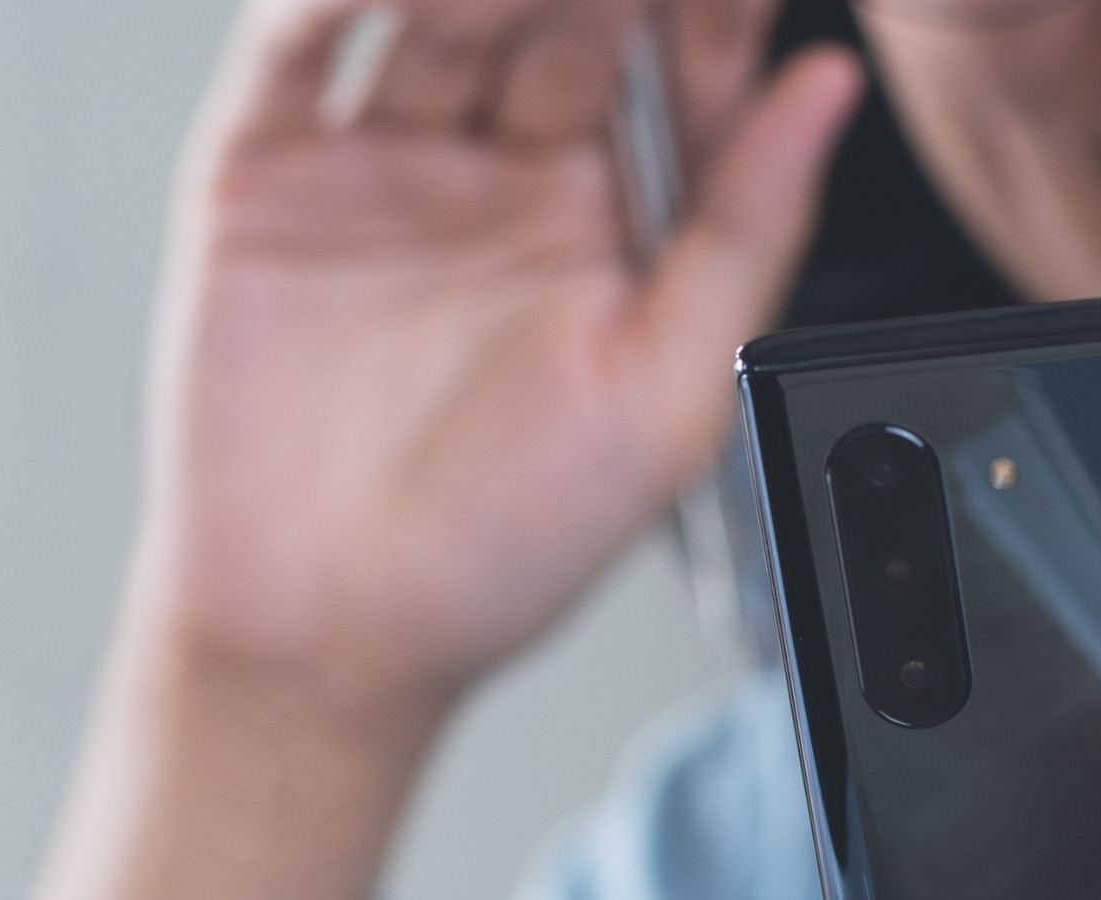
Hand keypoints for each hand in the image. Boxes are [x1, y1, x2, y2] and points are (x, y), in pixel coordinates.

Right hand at [0, 0, 857, 899]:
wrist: (326, 636)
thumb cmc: (500, 552)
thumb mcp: (667, 403)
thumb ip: (747, 235)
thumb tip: (832, 88)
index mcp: (616, 222)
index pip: (679, 59)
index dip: (706, 4)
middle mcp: (505, 171)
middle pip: (565, 2)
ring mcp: (386, 158)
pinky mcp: (269, 168)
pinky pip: (300, 41)